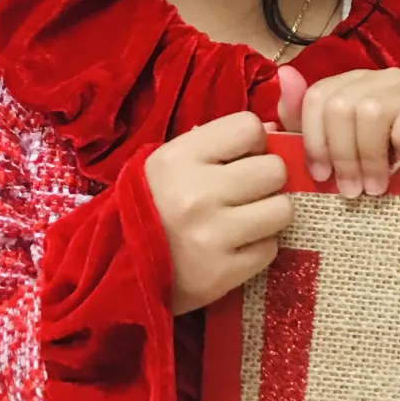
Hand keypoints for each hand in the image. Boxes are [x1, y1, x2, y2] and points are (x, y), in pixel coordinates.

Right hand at [143, 111, 292, 316]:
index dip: (251, 142)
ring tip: (247, 220)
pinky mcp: (223, 273)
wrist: (117, 270)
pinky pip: (271, 249)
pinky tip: (237, 246)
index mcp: (181, 158)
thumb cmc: (151, 206)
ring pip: (282, 210)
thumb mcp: (172, 163)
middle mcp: (198, 194)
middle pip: (274, 169)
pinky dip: (259, 247)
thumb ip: (219, 144)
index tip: (239, 158)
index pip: (249, 128)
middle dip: (265, 180)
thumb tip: (273, 132)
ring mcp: (212, 236)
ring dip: (269, 214)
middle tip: (246, 192)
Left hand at [282, 68, 399, 197]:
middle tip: (351, 190)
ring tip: (375, 187)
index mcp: (349, 84)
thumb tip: (284, 74)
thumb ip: (303, 119)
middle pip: (340, 106)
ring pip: (369, 112)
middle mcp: (376, 78)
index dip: (314, 140)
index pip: (317, 97)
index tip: (321, 176)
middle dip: (342, 155)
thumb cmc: (382, 160)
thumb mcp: (336, 146)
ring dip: (370, 158)